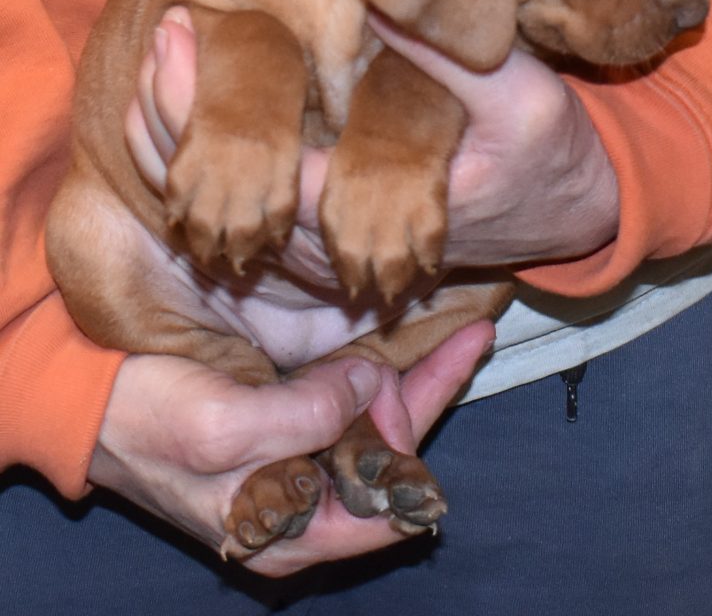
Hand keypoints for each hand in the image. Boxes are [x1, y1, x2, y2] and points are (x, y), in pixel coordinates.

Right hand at [88, 322, 493, 576]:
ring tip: (462, 333)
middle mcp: (306, 500)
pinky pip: (345, 399)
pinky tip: (406, 340)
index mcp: (295, 528)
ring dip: (415, 377)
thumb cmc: (146, 424)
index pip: (391, 495)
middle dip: (432, 394)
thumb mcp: (220, 429)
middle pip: (393, 451)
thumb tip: (368, 382)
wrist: (93, 403)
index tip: (450, 364)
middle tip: (469, 334)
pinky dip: (376, 369)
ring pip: (374, 422)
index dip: (419, 431)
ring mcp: (297, 458)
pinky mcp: (284, 421)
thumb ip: (303, 417)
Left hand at [127, 8, 617, 272]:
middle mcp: (336, 241)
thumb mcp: (520, 98)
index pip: (265, 174)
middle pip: (229, 193)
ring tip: (156, 52)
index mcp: (377, 207)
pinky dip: (211, 147)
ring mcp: (325, 240)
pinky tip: (191, 91)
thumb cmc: (544, 152)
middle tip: (155, 31)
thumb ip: (447, 57)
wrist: (562, 204)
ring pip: (231, 200)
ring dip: (183, 135)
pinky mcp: (327, 224)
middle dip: (176, 118)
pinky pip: (251, 192)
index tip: (177, 32)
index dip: (208, 112)